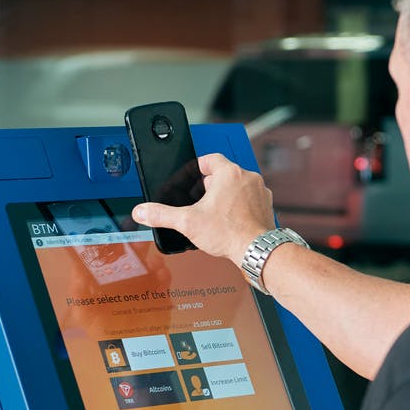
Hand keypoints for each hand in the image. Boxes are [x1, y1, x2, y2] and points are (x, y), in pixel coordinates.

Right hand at [132, 153, 275, 262]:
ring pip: (237, 186)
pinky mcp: (266, 206)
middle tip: (198, 199)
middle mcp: (248, 178)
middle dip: (208, 185)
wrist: (256, 250)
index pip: (210, 158)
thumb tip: (143, 211)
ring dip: (224, 195)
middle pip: (223, 173)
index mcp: (230, 173)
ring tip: (212, 211)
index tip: (191, 175)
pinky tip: (228, 219)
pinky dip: (238, 205)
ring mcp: (260, 192)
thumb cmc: (230, 234)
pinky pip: (249, 199)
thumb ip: (162, 215)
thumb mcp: (188, 222)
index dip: (197, 166)